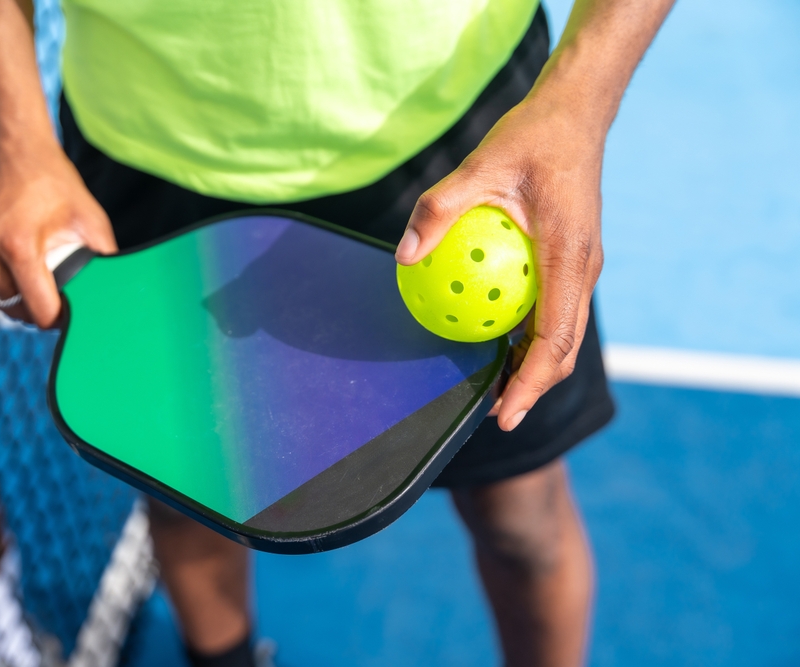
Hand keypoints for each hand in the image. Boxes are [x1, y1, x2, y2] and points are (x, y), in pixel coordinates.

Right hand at [0, 139, 116, 327]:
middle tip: (53, 287)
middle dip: (36, 305)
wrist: (9, 147)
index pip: (38, 310)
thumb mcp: (89, 217)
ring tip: (32, 272)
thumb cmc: (53, 182)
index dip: (57, 316)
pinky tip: (8, 260)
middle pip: (16, 308)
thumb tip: (116, 293)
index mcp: (18, 246)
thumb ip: (103, 257)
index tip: (67, 309)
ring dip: (14, 295)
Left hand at [395, 96, 604, 430]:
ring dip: (533, 365)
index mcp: (569, 256)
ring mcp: (582, 266)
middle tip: (494, 414)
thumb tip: (404, 256)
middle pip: (564, 348)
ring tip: (495, 387)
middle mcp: (584, 269)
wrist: (576, 114)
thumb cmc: (531, 137)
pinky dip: (531, 334)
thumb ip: (437, 210)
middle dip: (534, 388)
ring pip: (563, 333)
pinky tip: (496, 337)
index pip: (554, 338)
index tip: (505, 414)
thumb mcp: (478, 166)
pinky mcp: (573, 259)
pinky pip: (554, 308)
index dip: (531, 383)